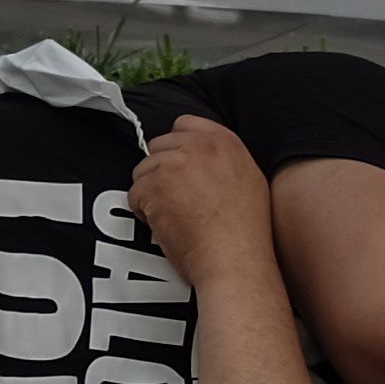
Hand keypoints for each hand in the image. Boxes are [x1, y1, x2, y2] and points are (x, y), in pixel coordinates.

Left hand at [128, 115, 276, 290]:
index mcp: (225, 142)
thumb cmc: (244, 233)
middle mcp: (200, 146)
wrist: (235, 260)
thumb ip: (223, 160)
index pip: (185, 123)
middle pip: (158, 146)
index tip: (177, 167)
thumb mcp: (249, 181)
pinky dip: (143, 212)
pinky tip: (164, 226)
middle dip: (160, 171)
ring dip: (150, 192)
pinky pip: (135, 193)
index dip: (175, 147)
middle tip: (174, 198)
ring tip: (172, 216)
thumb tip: (200, 158)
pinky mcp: (155, 184)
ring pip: (143, 170)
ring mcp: (175, 163)